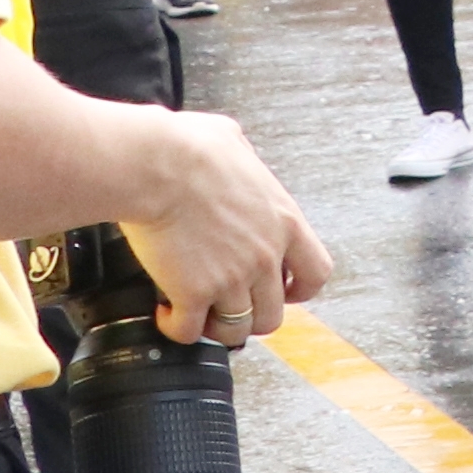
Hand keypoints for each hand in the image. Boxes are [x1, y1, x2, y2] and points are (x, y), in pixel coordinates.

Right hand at [112, 111, 329, 350]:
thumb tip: (230, 149)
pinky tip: (164, 313)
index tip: (283, 292)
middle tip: (226, 306)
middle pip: (273, 313)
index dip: (299, 290)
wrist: (156, 165)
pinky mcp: (194, 292)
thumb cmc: (187, 149)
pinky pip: (190, 331)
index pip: (316, 273)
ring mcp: (232, 278)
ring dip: (215, 328)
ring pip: (237, 330)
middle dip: (250, 315)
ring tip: (195, 314)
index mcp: (283, 222)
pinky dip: (177, 329)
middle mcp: (265, 255)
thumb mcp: (232, 141)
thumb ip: (242, 158)